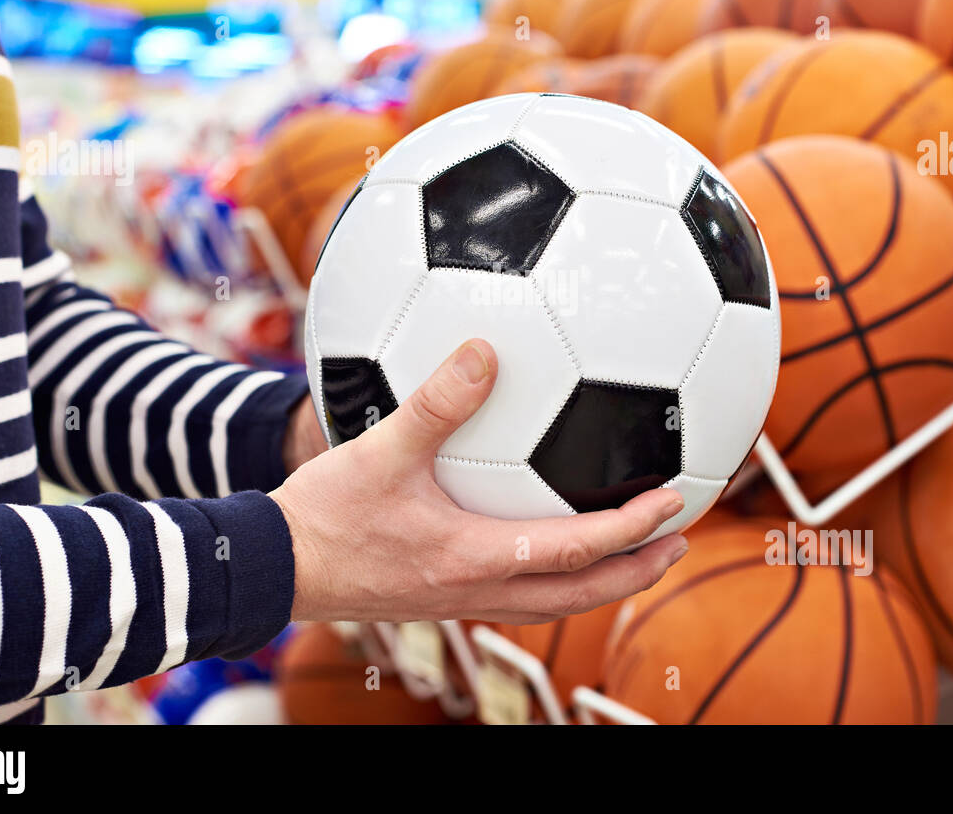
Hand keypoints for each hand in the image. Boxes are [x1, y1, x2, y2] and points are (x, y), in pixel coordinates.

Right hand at [269, 339, 688, 623]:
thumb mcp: (381, 451)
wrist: (273, 569)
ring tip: (634, 552)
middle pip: (582, 593)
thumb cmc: (325, 516)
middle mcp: (479, 588)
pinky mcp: (441, 594)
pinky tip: (546, 542)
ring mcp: (461, 598)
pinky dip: (555, 575)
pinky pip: (518, 592)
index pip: (580, 549)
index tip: (675, 502)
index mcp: (478, 557)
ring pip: (553, 601)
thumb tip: (483, 351)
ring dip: (603, 578)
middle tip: (679, 542)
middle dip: (637, 569)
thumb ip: (436, 402)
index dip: (634, 529)